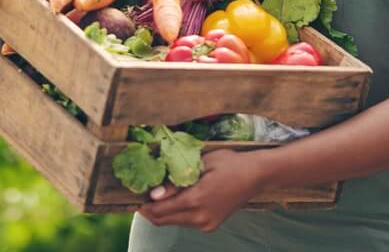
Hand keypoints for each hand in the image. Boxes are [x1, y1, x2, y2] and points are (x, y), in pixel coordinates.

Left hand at [137, 149, 264, 232]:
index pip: (159, 211)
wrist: (255, 176)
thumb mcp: (200, 164)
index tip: (133, 195)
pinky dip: (177, 212)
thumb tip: (153, 194)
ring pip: (174, 222)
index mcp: (196, 201)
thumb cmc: (228, 163)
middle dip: (150, 210)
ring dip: (163, 211)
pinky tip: (178, 198)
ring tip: (159, 193)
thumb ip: (175, 181)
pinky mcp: (210, 225)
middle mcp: (200, 218)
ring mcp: (206, 224)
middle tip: (141, 195)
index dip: (143, 205)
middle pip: (163, 220)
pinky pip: (185, 222)